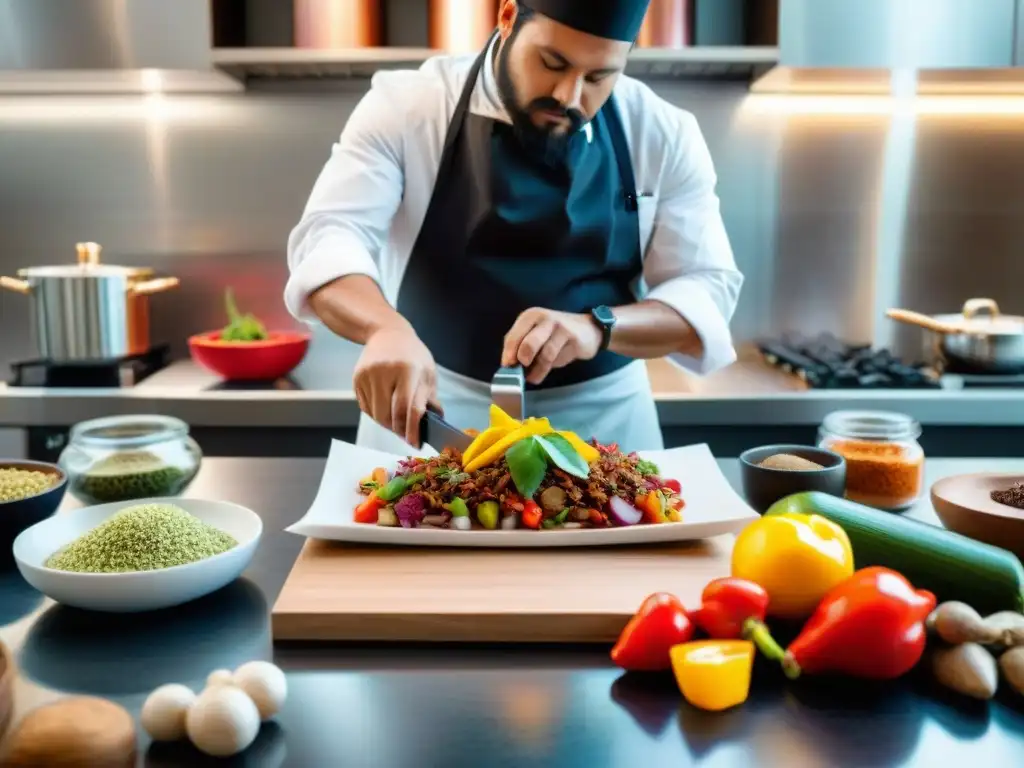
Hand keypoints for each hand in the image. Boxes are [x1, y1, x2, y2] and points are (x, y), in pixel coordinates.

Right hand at [353, 319, 439, 445]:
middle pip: (389, 415)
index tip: (415, 443)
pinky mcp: (356, 379)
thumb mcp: (428, 371)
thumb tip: (435, 423)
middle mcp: (384, 372)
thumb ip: (430, 398)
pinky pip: (366, 408)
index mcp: (407, 369)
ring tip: (398, 422)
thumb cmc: (412, 354)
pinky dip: (377, 415)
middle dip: (399, 430)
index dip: (412, 429)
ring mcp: (367, 375)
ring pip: (376, 414)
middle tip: (407, 435)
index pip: (408, 407)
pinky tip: (386, 409)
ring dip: (388, 424)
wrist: (386, 333)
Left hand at [502, 308, 601, 384]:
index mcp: (530, 316)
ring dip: (537, 370)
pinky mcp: (572, 337)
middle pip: (527, 344)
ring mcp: (559, 326)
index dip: (508, 355)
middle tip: (522, 369)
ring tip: (533, 377)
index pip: (512, 337)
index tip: (507, 367)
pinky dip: (548, 368)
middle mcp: (543, 318)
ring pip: (544, 354)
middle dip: (523, 360)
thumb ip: (520, 344)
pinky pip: (558, 357)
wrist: (588, 329)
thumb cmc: (556, 334)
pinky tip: (545, 371)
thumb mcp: (535, 334)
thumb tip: (508, 364)